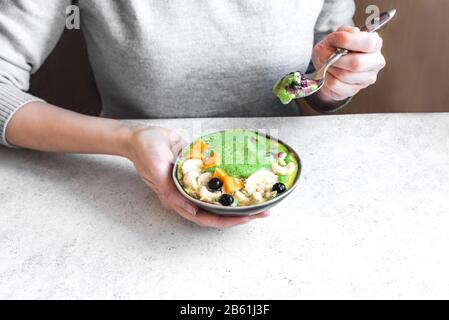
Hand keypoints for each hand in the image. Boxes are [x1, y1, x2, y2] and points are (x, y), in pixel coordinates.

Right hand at [125, 126, 269, 227]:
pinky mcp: (200, 169)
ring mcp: (196, 182)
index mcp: (178, 199)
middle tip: (264, 210)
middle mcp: (189, 194)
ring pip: (221, 195)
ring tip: (262, 196)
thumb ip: (170, 192)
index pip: (206, 217)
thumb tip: (190, 210)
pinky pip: (218, 177)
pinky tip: (247, 176)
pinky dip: (232, 178)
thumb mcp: (156, 170)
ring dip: (240, 197)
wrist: (142, 134)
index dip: (227, 220)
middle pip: (218, 209)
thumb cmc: (146, 152)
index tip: (248, 217)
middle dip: (240, 211)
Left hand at [312, 26, 385, 103]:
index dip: (347, 41)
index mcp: (375, 44)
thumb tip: (341, 38)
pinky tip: (326, 72)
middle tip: (324, 54)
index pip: (368, 43)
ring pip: (344, 76)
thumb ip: (342, 32)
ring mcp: (366, 79)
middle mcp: (375, 63)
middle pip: (357, 64)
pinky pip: (335, 86)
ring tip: (324, 62)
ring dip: (328, 67)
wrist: (329, 64)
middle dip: (335, 58)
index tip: (332, 39)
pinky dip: (326, 78)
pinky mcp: (353, 91)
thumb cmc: (336, 47)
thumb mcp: (338, 34)